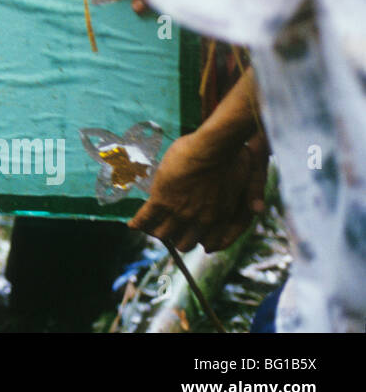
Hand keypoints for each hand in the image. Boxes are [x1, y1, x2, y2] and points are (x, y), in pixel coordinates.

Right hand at [129, 129, 268, 253]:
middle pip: (183, 243)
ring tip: (148, 225)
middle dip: (176, 237)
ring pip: (162, 233)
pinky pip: (146, 218)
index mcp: (221, 218)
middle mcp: (200, 221)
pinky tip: (132, 224)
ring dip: (155, 230)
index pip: (208, 243)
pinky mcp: (162, 199)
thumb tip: (258, 210)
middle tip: (168, 228)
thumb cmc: (234, 159)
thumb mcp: (249, 179)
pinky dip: (138, 223)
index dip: (197, 240)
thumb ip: (253, 194)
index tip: (190, 235)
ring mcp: (180, 212)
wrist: (214, 148)